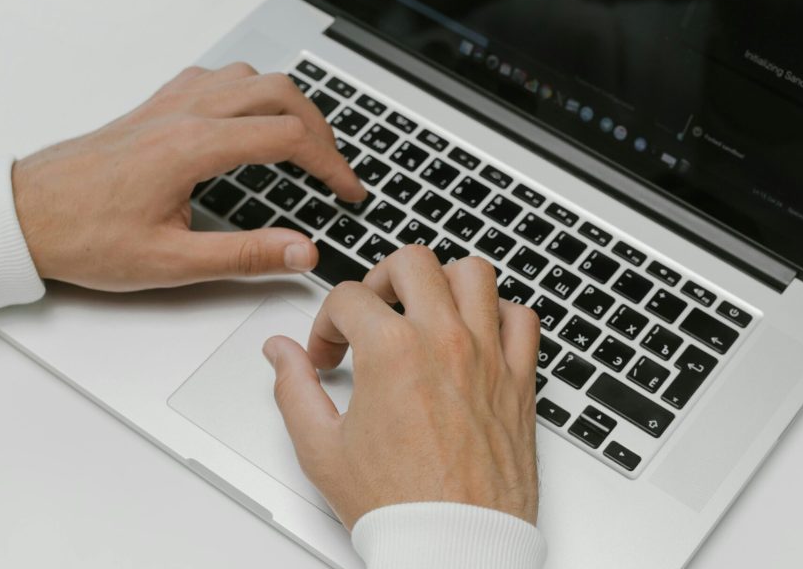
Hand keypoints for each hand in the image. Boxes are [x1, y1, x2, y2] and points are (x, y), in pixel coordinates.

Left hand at [12, 63, 365, 290]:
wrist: (23, 216)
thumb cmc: (85, 237)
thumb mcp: (171, 263)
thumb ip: (245, 255)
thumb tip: (301, 252)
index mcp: (194, 147)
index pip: (289, 137)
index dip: (331, 164)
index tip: (348, 190)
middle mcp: (185, 114)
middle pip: (279, 93)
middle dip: (320, 128)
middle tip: (334, 167)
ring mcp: (168, 105)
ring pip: (250, 78)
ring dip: (287, 104)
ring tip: (303, 142)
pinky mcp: (154, 108)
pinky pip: (215, 79)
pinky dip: (248, 93)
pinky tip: (247, 121)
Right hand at [264, 246, 541, 527]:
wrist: (454, 544)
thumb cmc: (398, 506)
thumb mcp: (321, 449)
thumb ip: (294, 389)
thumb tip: (281, 353)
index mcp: (392, 353)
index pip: (348, 297)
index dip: (326, 324)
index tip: (328, 353)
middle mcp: (444, 342)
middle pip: (412, 262)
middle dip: (381, 279)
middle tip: (372, 313)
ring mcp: (488, 356)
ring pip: (474, 273)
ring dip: (443, 282)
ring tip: (424, 309)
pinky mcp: (520, 379)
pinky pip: (522, 318)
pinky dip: (500, 315)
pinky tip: (476, 334)